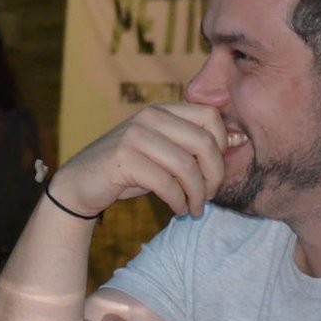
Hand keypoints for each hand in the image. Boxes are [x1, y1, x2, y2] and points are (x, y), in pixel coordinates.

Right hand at [48, 103, 226, 218]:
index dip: (222, 146)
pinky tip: (178, 209)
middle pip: (204, 142)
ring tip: (194, 209)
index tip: (214, 171)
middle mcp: (149, 117)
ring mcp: (135, 136)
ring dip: (196, 194)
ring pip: (186, 166)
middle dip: (214, 175)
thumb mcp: (162, 151)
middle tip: (208, 196)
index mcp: (162, 110)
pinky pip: (166, 183)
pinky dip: (178, 201)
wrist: (80, 184)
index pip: (210, 117)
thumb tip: (240, 142)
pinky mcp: (124, 159)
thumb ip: (191, 145)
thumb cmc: (129, 171)